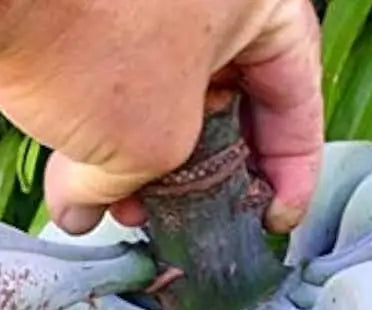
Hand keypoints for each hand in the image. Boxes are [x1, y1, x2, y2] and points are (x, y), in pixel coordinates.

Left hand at [0, 0, 323, 233]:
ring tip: (120, 210)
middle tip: (190, 225)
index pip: (296, 100)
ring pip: (166, 89)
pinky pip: (115, 69)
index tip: (270, 222)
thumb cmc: (92, 41)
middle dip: (203, 175)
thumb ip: (139, 185)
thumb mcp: (149, 141)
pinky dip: (101, 124)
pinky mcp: (90, 0)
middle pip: (229, 99)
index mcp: (261, 1)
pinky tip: (75, 181)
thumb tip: (83, 213)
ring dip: (146, 160)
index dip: (289, 174)